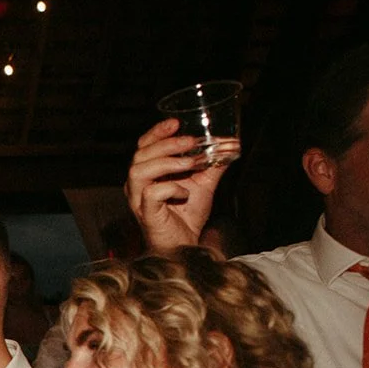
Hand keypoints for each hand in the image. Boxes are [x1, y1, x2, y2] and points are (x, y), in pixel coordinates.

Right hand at [125, 118, 224, 252]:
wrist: (185, 245)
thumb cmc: (187, 215)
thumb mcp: (204, 184)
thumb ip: (213, 164)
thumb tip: (231, 144)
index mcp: (147, 173)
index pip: (144, 146)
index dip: (157, 132)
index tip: (175, 122)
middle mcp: (137, 184)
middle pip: (141, 155)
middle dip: (166, 144)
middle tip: (191, 141)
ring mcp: (138, 199)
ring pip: (140, 171)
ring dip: (167, 163)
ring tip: (191, 163)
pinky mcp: (145, 213)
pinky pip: (152, 193)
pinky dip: (171, 188)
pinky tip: (185, 192)